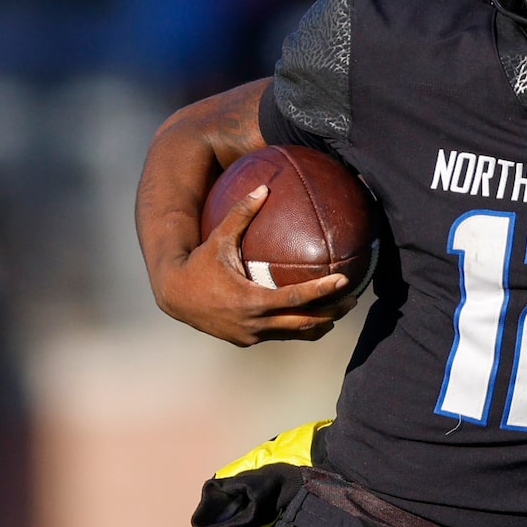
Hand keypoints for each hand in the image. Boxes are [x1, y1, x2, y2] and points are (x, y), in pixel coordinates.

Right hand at [152, 184, 353, 346]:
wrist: (174, 296)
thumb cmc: (198, 262)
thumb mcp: (219, 237)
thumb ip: (242, 213)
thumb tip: (264, 186)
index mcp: (251, 301)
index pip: (295, 298)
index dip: (322, 291)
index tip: (344, 280)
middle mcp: (254, 324)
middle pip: (304, 322)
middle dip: (332, 313)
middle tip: (353, 299)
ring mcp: (251, 335)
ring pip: (294, 334)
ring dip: (319, 324)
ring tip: (338, 311)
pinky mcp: (247, 340)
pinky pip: (279, 334)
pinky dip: (297, 327)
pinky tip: (312, 315)